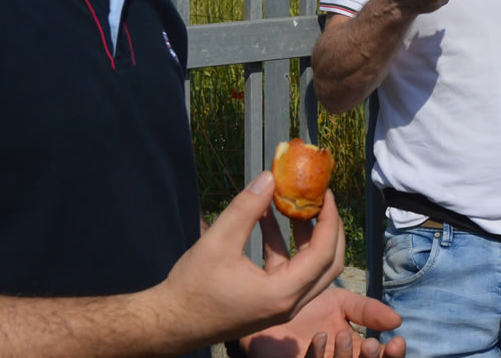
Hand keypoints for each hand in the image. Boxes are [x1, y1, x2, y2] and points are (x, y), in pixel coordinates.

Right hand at [154, 175, 346, 344]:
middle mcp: (289, 304)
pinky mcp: (269, 303)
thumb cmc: (191, 288)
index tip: (325, 193)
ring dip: (305, 236)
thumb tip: (269, 177)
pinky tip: (266, 220)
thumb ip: (246, 208)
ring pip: (310, 268)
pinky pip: (288, 271)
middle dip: (328, 229)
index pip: (323, 253)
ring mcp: (281, 306)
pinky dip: (284, 246)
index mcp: (282, 293)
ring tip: (292, 203)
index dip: (329, 220)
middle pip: (328, 264)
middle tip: (320, 199)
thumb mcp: (218, 241)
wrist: (170, 323)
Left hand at [244, 287, 405, 357]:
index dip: (392, 356)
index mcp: (354, 351)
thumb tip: (397, 321)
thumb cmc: (306, 308)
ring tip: (344, 335)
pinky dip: (318, 355)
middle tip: (374, 344)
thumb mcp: (343, 304)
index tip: (398, 341)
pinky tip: (320, 336)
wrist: (269, 304)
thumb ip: (368, 311)